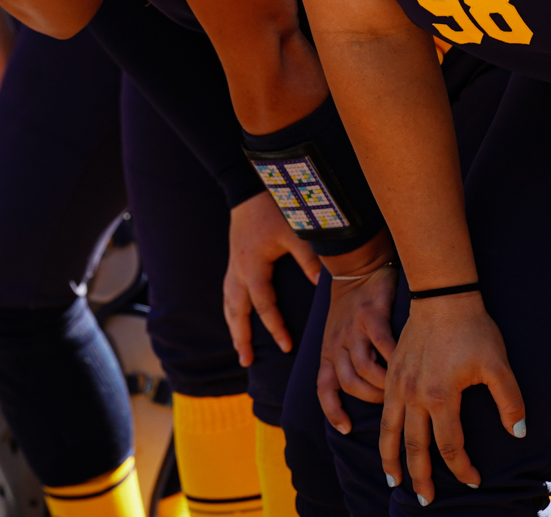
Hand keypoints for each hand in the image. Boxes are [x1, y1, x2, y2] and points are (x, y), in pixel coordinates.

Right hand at [222, 191, 321, 365]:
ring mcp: (233, 266)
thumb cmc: (275, 209)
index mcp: (253, 267)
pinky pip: (228, 292)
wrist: (249, 187)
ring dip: (233, 327)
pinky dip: (231, 310)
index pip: (264, 306)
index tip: (286, 347)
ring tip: (239, 348)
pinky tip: (235, 317)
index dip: (275, 328)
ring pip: (229, 304)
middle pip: (237, 313)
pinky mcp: (233, 260)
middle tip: (246, 362)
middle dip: (242, 338)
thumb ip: (309, 260)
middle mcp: (238, 271)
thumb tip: (322, 287)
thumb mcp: (296, 232)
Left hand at [317, 254, 398, 434]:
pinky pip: (383, 345)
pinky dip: (395, 360)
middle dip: (369, 399)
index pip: (324, 387)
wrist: (358, 263)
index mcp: (330, 349)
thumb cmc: (354, 305)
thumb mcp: (340, 332)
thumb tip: (369, 389)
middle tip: (392, 405)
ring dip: (383, 384)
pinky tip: (410, 367)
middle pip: (347, 383)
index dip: (332, 410)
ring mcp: (353, 329)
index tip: (346, 430)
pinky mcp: (370, 314)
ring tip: (402, 389)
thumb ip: (349, 357)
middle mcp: (338, 342)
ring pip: (363, 369)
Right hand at [380, 293, 525, 499]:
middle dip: (420, 477)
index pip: (449, 446)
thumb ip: (509, 401)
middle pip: (414, 447)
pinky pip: (382, 410)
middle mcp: (413, 395)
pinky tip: (386, 440)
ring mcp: (398, 384)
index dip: (462, 468)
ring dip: (390, 459)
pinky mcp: (392, 373)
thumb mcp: (498, 365)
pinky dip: (383, 431)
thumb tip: (517, 433)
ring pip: (389, 431)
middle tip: (425, 500)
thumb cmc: (473, 329)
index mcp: (440, 397)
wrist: (442, 296)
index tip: (475, 479)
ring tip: (393, 480)